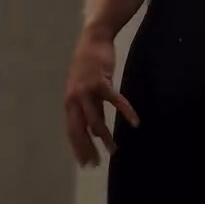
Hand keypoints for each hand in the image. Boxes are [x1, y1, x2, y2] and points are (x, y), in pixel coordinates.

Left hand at [64, 29, 139, 167]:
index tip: (86, 164)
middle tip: (96, 164)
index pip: (72, 131)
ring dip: (105, 138)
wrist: (93, 39)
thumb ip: (90, 109)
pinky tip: (134, 122)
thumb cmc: (90, 65)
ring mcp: (87, 91)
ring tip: (114, 150)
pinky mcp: (101, 82)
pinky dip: (125, 112)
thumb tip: (96, 131)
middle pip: (80, 130)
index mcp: (69, 102)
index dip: (78, 148)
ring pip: (95, 121)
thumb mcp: (86, 89)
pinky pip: (115, 101)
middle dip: (87, 149)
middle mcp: (74, 99)